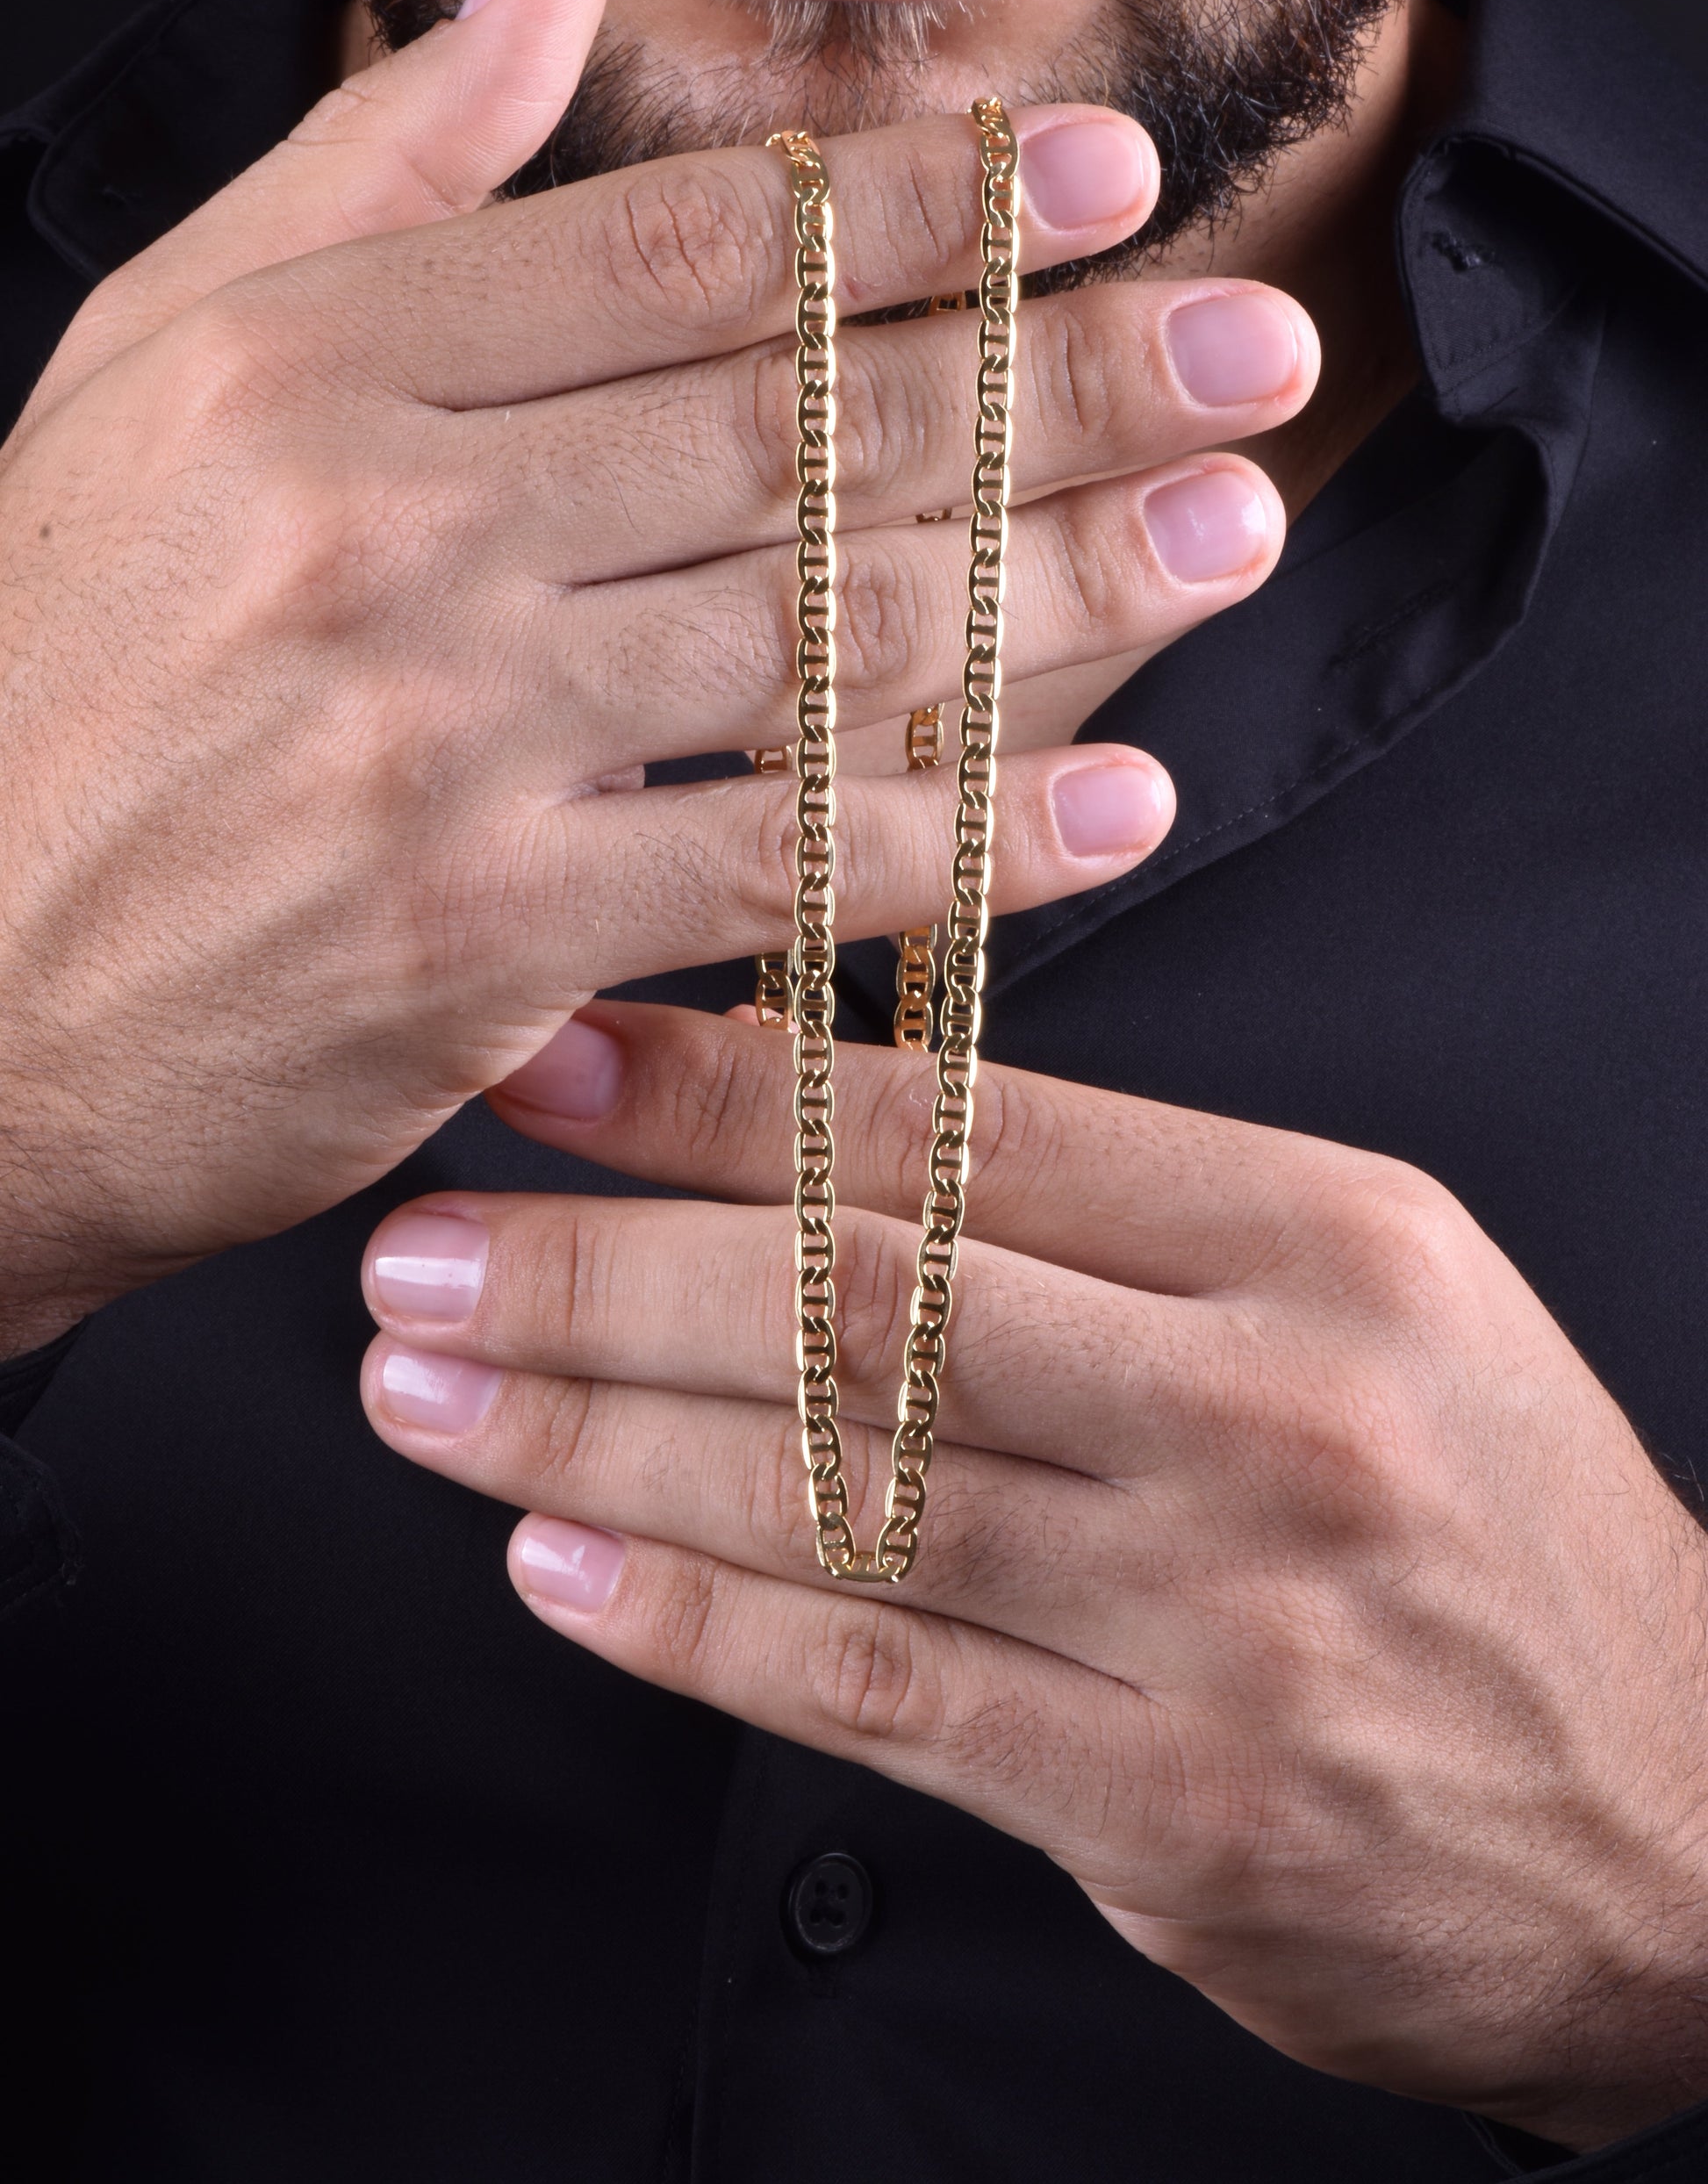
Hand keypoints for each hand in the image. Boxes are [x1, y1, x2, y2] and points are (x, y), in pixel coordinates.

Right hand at [0, 0, 1314, 1354]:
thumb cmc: (58, 680)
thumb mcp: (153, 371)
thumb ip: (367, 173)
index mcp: (313, 365)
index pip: (685, 256)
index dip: (922, 214)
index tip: (1100, 186)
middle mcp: (384, 528)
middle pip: (800, 427)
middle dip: (1064, 379)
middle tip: (1255, 350)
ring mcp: (439, 735)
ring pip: (821, 631)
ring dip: (1064, 582)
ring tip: (1236, 529)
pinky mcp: (483, 935)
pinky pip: (781, 863)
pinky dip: (963, 835)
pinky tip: (1115, 796)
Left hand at [362, 1000, 1707, 2153]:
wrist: (1684, 1816)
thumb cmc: (1484, 1517)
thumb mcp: (1366, 1291)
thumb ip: (1125, 1218)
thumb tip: (828, 1132)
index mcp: (1321, 1236)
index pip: (964, 1135)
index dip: (721, 1096)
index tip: (547, 1070)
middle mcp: (1271, 1409)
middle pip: (864, 1306)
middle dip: (599, 1270)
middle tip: (415, 1245)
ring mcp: (1224, 1620)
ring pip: (838, 1496)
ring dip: (591, 1438)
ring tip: (424, 1390)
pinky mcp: (1179, 1812)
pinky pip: (880, 1693)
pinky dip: (693, 1628)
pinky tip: (554, 1566)